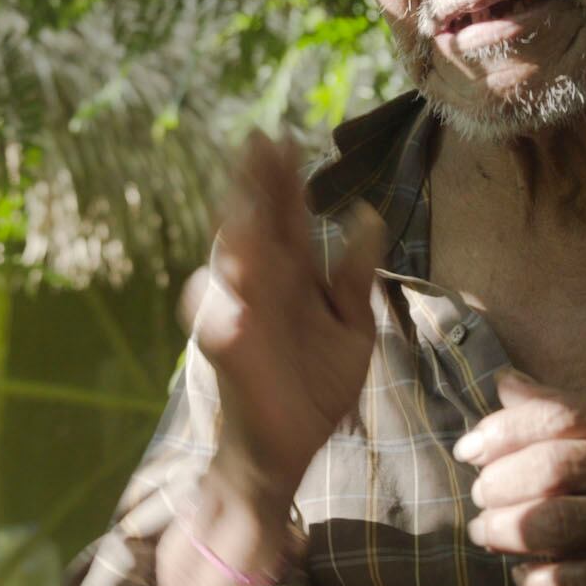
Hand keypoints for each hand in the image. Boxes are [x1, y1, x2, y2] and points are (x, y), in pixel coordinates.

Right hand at [196, 132, 384, 502]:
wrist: (289, 449)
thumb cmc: (315, 385)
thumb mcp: (351, 326)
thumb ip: (355, 275)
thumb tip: (368, 214)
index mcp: (291, 276)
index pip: (286, 215)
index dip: (284, 178)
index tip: (286, 136)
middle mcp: (262, 287)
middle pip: (256, 224)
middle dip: (255, 184)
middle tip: (259, 140)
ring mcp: (242, 315)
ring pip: (233, 263)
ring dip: (237, 229)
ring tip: (246, 199)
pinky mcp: (230, 352)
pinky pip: (218, 323)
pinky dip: (217, 303)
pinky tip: (225, 280)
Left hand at [455, 369, 585, 585]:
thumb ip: (578, 405)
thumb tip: (505, 385)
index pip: (558, 415)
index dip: (500, 431)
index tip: (471, 448)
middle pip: (550, 470)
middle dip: (497, 484)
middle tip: (480, 496)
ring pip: (556, 527)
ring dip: (506, 532)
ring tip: (490, 533)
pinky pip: (578, 583)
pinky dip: (538, 581)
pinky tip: (528, 577)